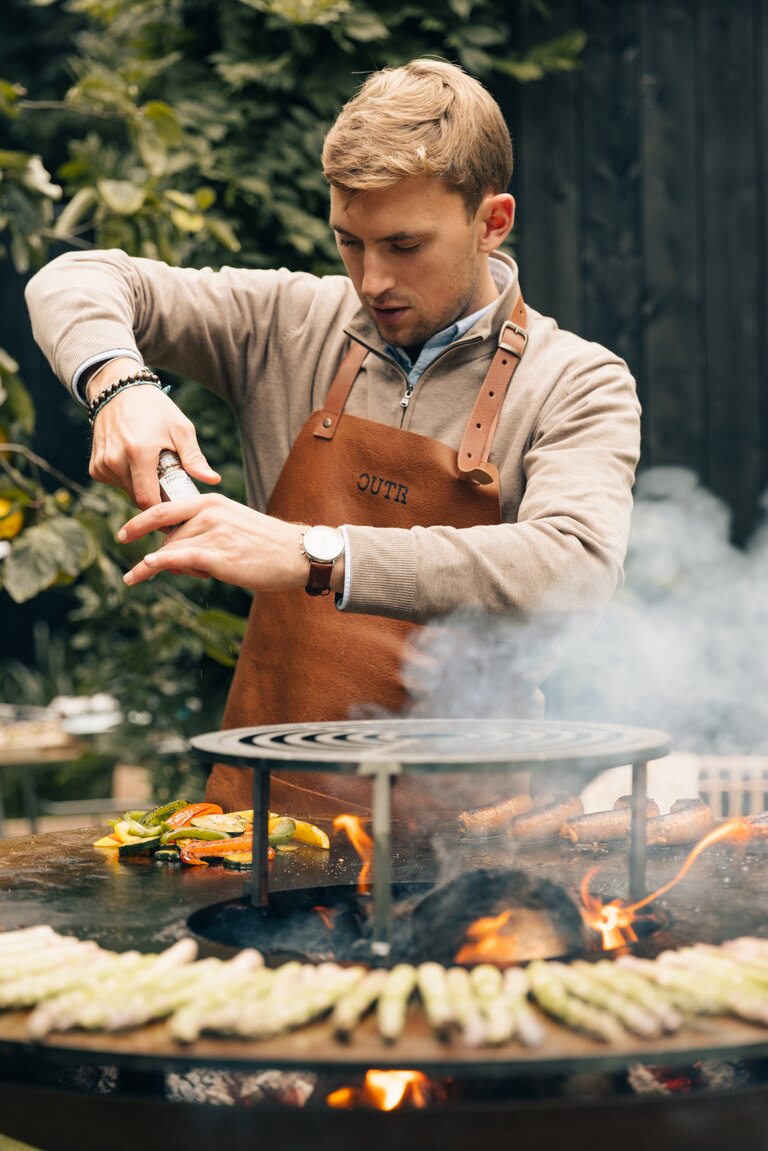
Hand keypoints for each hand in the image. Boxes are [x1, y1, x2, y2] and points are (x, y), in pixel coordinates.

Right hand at [87, 358, 219, 508]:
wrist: (119, 391)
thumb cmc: (156, 410)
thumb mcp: (181, 429)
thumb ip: (194, 458)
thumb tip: (213, 480)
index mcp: (138, 452)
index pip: (149, 500)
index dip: (165, 510)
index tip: (179, 509)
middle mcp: (115, 460)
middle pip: (139, 500)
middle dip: (157, 499)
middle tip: (171, 487)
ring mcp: (102, 465)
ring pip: (128, 494)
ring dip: (143, 489)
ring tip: (154, 470)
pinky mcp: (95, 468)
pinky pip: (116, 485)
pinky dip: (129, 481)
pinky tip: (137, 465)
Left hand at [118, 494, 346, 592]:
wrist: (298, 553)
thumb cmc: (267, 543)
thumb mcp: (233, 522)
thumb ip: (204, 526)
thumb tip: (175, 545)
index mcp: (211, 501)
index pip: (163, 508)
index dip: (139, 522)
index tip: (123, 535)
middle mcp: (208, 513)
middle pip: (167, 537)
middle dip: (168, 557)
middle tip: (194, 570)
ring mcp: (213, 534)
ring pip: (171, 552)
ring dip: (177, 570)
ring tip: (210, 573)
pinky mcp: (218, 557)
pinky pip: (177, 559)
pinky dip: (156, 565)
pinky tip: (143, 570)